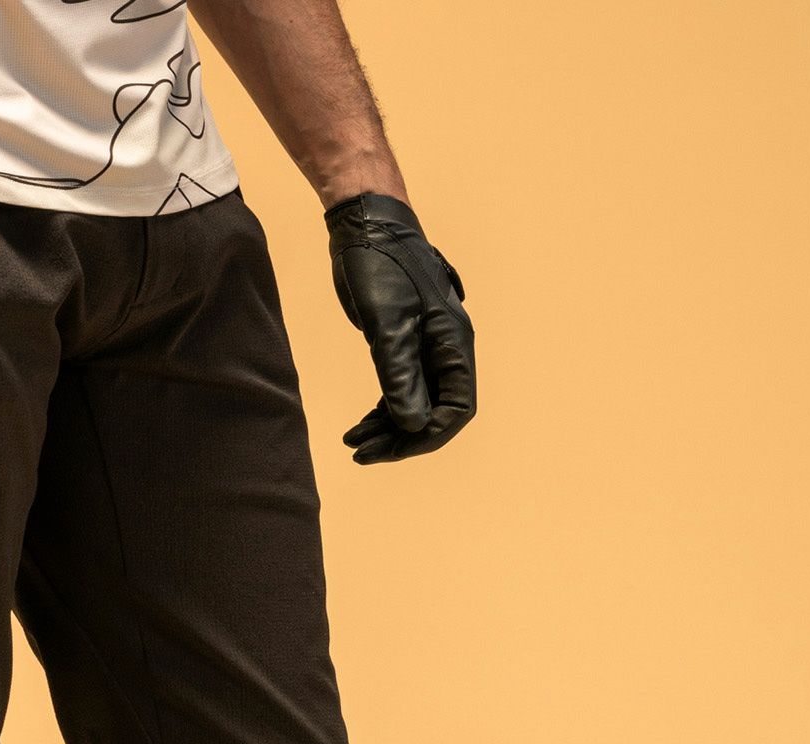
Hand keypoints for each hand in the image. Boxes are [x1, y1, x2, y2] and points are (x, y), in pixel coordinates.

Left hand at [324, 192, 475, 464]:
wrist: (368, 226)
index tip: (391, 448)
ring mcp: (426, 348)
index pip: (456, 408)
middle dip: (402, 437)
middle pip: (436, 412)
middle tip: (362, 452)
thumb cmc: (380, 266)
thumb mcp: (387, 323)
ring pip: (417, 405)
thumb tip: (412, 423)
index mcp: (453, 344)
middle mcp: (446, 349)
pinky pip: (402, 391)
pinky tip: (359, 424)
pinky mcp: (405, 344)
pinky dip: (383, 411)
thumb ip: (400, 373)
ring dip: (389, 429)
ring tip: (353, 442)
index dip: (427, 435)